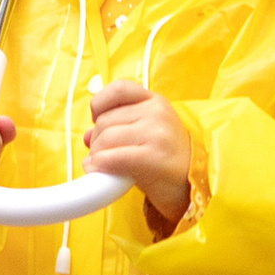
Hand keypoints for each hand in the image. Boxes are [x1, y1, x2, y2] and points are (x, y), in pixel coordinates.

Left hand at [83, 79, 191, 223]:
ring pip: (106, 138)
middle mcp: (157, 112)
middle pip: (105, 119)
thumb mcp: (144, 134)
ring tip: (100, 165)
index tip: (96, 120)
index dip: (99, 104)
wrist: (189, 185)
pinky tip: (98, 171)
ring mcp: (157, 133)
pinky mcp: (153, 156)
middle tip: (100, 155)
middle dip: (95, 140)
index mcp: (155, 101)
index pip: (118, 89)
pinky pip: (113, 157)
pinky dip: (100, 165)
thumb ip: (118, 128)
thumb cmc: (163, 160)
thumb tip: (86, 136)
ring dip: (96, 155)